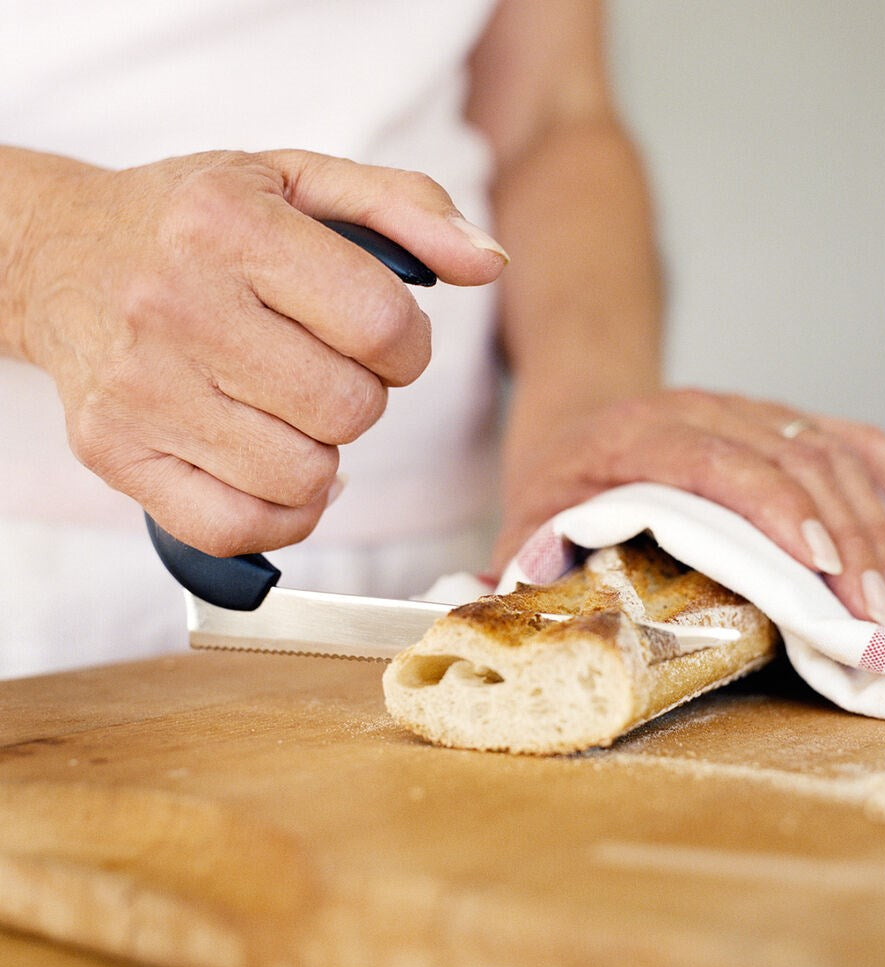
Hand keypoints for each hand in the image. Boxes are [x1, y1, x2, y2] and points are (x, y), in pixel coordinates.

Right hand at [7, 148, 506, 553]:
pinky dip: (280, 512)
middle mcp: (173, 306)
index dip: (407, 346)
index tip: (381, 338)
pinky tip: (272, 466)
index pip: (383, 325)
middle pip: (348, 410)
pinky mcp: (113, 452)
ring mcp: (137, 389)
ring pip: (302, 476)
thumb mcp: (302, 181)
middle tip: (321, 365)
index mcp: (230, 226)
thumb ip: (408, 210)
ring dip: (321, 452)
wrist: (59, 255)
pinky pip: (238, 529)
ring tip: (285, 406)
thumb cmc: (197, 222)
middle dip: (361, 396)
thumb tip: (488, 265)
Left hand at [493, 387, 884, 626]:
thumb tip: (535, 634)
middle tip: (872, 614)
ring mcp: (745, 410)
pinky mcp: (776, 421)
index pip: (714, 459)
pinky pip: (848, 438)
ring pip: (828, 451)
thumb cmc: (554, 475)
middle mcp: (698, 411)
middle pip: (790, 459)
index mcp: (632, 434)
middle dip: (841, 539)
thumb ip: (528, 573)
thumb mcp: (522, 521)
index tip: (815, 565)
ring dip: (872, 523)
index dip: (772, 507)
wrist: (577, 409)